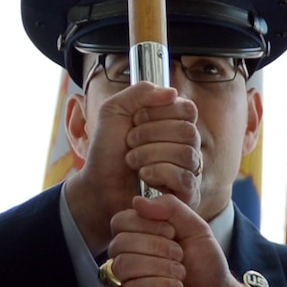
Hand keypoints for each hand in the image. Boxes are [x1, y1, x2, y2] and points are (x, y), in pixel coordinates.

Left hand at [64, 82, 199, 251]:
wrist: (98, 184)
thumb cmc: (108, 149)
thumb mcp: (115, 110)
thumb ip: (140, 92)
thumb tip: (173, 93)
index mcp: (176, 122)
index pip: (188, 109)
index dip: (159, 113)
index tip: (135, 120)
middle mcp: (187, 144)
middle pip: (188, 131)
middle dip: (150, 135)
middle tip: (129, 142)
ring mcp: (189, 169)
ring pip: (186, 154)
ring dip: (149, 154)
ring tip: (131, 161)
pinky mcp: (187, 193)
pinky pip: (184, 178)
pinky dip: (158, 173)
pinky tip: (143, 176)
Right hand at [106, 193, 270, 286]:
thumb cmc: (206, 266)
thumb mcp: (196, 228)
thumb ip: (171, 208)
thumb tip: (137, 200)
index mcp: (137, 237)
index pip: (120, 222)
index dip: (146, 224)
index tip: (173, 233)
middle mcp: (126, 259)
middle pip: (119, 243)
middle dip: (156, 247)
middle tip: (180, 256)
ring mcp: (124, 285)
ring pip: (123, 266)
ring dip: (159, 267)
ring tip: (181, 274)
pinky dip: (157, 286)